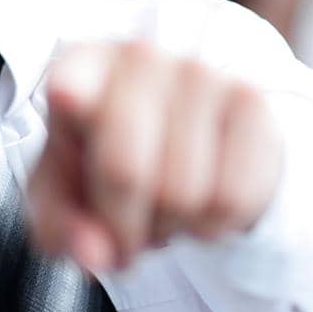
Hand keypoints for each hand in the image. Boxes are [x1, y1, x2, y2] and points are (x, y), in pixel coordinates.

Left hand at [27, 39, 283, 272]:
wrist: (191, 147)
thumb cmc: (111, 165)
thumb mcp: (66, 198)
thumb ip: (62, 228)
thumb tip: (92, 254)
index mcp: (81, 68)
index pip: (72, 84)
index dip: (71, 104)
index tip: (67, 102)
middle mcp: (140, 57)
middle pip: (124, 169)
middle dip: (122, 227)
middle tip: (124, 234)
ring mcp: (201, 74)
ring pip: (181, 194)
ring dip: (169, 228)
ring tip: (164, 211)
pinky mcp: (250, 102)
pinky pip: (231, 199)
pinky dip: (212, 226)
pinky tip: (202, 206)